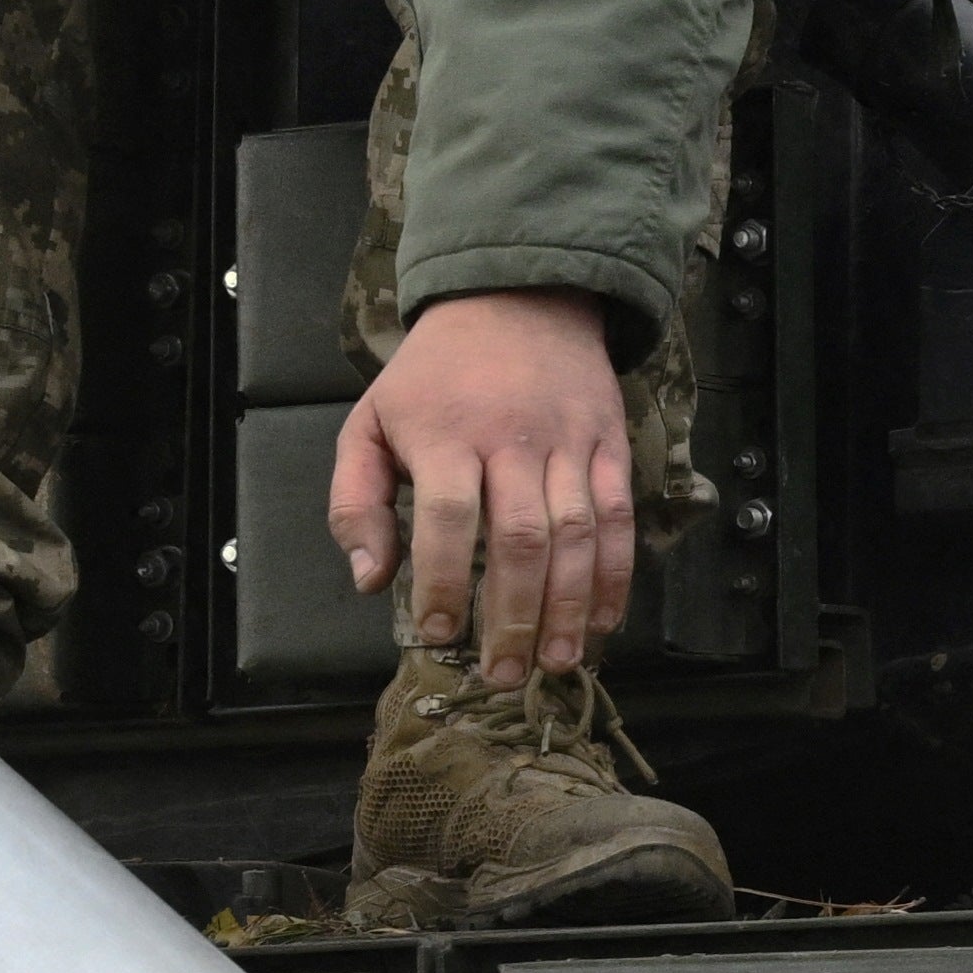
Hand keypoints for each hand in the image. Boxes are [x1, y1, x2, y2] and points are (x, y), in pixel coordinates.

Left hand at [330, 286, 637, 679]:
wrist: (518, 298)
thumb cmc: (434, 374)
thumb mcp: (370, 421)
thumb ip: (354, 500)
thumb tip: (368, 577)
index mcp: (446, 432)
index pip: (448, 518)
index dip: (443, 582)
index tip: (438, 634)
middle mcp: (513, 438)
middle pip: (521, 538)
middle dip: (513, 615)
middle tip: (501, 673)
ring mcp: (569, 440)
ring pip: (576, 534)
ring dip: (570, 607)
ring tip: (557, 662)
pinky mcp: (610, 442)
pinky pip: (618, 515)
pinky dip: (615, 573)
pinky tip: (605, 619)